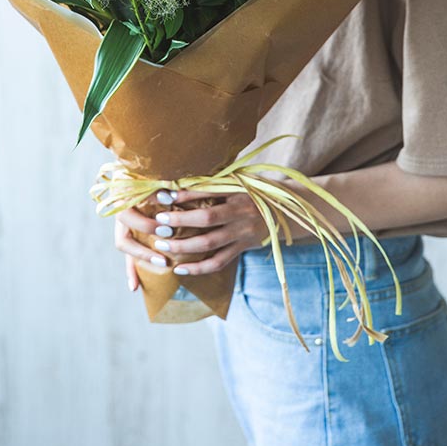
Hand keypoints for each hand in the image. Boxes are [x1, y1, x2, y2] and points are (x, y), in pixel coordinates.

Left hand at [114, 188, 269, 289]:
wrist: (287, 210)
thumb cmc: (259, 189)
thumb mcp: (243, 178)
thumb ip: (218, 179)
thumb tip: (185, 176)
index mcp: (239, 191)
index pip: (209, 191)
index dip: (186, 194)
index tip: (164, 195)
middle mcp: (241, 212)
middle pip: (206, 218)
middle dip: (179, 221)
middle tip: (159, 223)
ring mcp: (242, 233)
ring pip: (209, 243)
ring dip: (183, 246)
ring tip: (161, 246)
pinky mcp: (243, 248)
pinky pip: (218, 262)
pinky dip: (198, 268)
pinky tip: (180, 269)